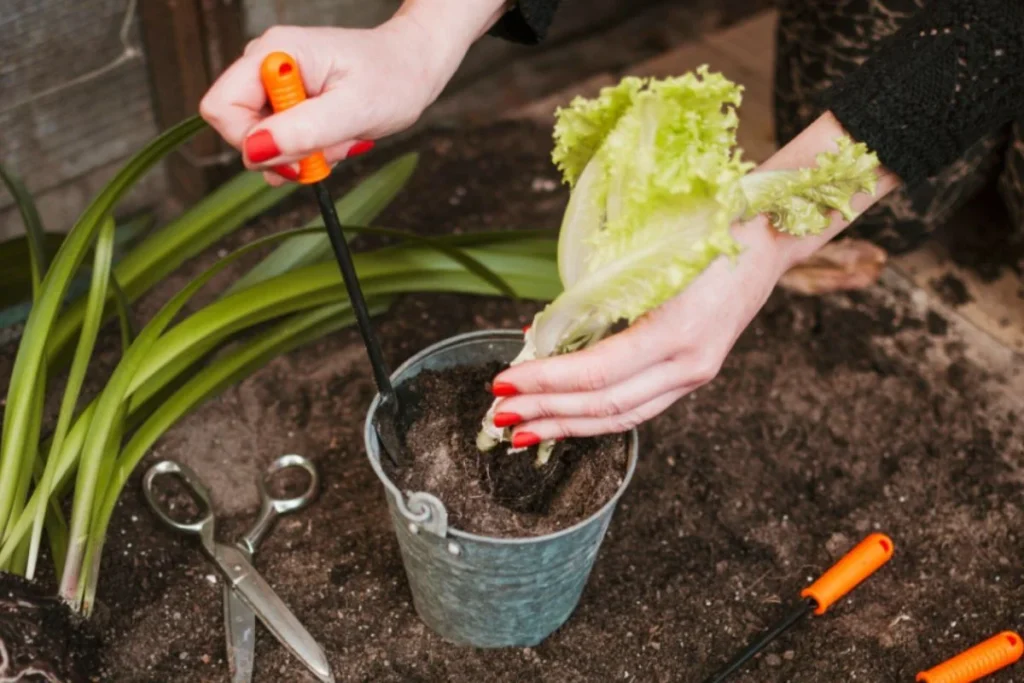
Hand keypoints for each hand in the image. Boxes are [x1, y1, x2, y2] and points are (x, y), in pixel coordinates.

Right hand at [200, 2, 502, 183]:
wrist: (415, 66)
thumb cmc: (393, 78)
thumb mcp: (354, 111)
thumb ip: (303, 130)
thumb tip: (254, 151)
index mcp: (275, 54)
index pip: (220, 108)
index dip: (250, 142)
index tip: (295, 152)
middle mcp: (267, 64)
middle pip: (239, 128)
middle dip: (284, 150)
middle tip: (327, 145)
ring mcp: (276, 83)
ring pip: (264, 140)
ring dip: (302, 152)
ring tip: (339, 136)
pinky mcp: (289, 100)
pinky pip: (283, 140)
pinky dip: (309, 150)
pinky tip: (335, 138)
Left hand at [490, 112, 900, 443]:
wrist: (767, 236)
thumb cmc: (706, 231)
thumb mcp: (648, 256)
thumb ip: (595, 298)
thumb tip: (540, 334)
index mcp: (677, 332)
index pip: (597, 372)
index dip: (546, 382)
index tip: (502, 383)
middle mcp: (688, 364)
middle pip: (605, 405)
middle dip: (546, 413)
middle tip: (497, 418)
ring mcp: (693, 375)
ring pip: (621, 417)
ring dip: (566, 426)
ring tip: (522, 431)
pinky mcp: (691, 375)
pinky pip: (636, 407)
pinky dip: (594, 415)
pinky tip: (562, 416)